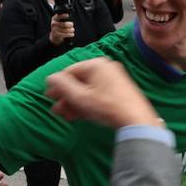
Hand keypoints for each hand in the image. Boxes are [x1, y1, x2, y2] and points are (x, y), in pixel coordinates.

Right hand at [45, 58, 159, 128]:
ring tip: (64, 115)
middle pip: (79, 82)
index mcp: (96, 65)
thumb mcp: (80, 97)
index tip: (48, 96)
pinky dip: (87, 104)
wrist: (137, 120)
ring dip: (75, 103)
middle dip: (66, 97)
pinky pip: (98, 96)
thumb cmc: (108, 106)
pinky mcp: (119, 93)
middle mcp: (106, 69)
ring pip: (88, 91)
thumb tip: (50, 78)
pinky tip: (78, 115)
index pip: (70, 72)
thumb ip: (63, 86)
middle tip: (56, 109)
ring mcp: (114, 81)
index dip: (57, 85)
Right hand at [49, 12, 74, 45]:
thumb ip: (63, 18)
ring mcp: (54, 30)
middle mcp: (53, 24)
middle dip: (70, 24)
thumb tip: (70, 16)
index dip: (63, 15)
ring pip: (66, 30)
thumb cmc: (59, 26)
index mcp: (54, 18)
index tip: (68, 15)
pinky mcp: (57, 35)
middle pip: (64, 24)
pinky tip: (72, 34)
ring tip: (73, 29)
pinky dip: (70, 34)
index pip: (58, 16)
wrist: (54, 35)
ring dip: (71, 30)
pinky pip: (65, 34)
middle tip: (72, 24)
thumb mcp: (59, 21)